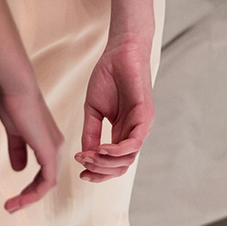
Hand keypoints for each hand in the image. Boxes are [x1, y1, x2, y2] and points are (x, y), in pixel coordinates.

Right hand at [0, 85, 62, 211]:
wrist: (17, 87)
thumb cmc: (14, 103)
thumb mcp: (14, 131)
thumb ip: (18, 150)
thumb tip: (19, 170)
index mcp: (48, 142)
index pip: (45, 173)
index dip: (30, 188)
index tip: (14, 197)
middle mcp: (56, 147)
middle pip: (47, 181)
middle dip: (28, 196)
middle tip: (10, 207)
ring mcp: (54, 149)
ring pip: (47, 184)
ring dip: (29, 198)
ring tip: (10, 208)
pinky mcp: (49, 151)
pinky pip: (47, 181)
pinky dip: (34, 193)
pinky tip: (20, 200)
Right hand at [77, 34, 153, 181]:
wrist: (120, 52)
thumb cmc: (108, 77)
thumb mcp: (93, 110)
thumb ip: (91, 133)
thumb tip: (85, 156)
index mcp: (122, 133)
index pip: (114, 163)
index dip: (98, 172)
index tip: (81, 173)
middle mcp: (134, 133)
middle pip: (122, 166)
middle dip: (100, 170)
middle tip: (83, 164)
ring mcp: (142, 126)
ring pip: (128, 158)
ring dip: (106, 162)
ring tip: (89, 156)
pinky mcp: (146, 116)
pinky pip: (134, 143)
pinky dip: (117, 151)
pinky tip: (101, 149)